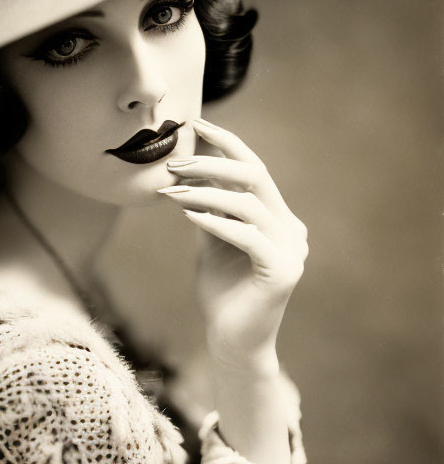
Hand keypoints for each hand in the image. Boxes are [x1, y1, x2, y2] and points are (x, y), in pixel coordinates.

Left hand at [158, 117, 308, 367]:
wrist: (231, 339)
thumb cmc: (221, 289)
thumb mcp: (211, 238)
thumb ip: (208, 205)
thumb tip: (188, 166)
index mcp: (278, 217)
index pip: (254, 168)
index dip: (227, 143)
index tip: (195, 124)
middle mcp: (292, 228)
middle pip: (255, 177)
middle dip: (212, 163)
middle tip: (174, 164)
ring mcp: (292, 250)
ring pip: (247, 204)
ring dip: (204, 193)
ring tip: (171, 192)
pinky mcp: (282, 272)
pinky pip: (247, 236)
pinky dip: (216, 222)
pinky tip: (188, 215)